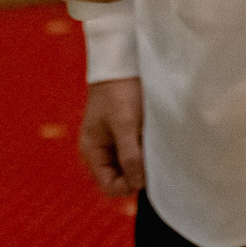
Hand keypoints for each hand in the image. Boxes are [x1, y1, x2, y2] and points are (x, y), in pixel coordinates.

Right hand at [77, 77, 144, 195]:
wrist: (122, 60)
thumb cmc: (119, 91)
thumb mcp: (125, 125)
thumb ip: (130, 156)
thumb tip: (139, 185)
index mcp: (92, 152)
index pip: (110, 187)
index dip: (129, 185)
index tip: (146, 171)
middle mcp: (101, 151)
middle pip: (122, 179)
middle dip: (138, 172)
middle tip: (152, 155)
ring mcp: (114, 143)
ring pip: (132, 167)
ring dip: (144, 161)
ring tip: (152, 143)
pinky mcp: (126, 134)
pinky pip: (137, 153)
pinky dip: (146, 150)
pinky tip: (153, 138)